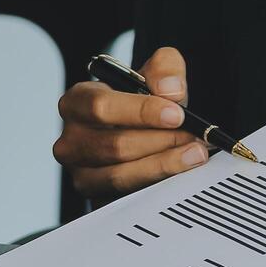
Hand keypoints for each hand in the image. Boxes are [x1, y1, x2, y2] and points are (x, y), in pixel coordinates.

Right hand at [53, 47, 206, 197]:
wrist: (141, 136)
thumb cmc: (142, 106)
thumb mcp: (154, 76)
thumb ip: (165, 69)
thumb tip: (170, 90)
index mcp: (77, 102)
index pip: (101, 106)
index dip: (141, 111)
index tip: (176, 115)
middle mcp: (71, 138)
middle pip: (114, 145)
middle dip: (159, 141)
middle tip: (192, 136)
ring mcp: (80, 172)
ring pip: (120, 175)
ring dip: (163, 165)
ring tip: (194, 153)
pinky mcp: (96, 198)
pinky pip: (127, 197)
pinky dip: (158, 184)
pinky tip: (181, 171)